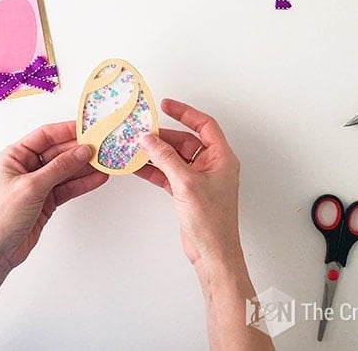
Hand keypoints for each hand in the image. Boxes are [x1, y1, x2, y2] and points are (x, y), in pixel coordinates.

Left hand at [0, 122, 108, 270]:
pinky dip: (82, 183)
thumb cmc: (1, 217)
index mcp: (15, 156)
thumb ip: (59, 167)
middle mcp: (26, 167)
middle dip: (80, 150)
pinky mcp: (47, 200)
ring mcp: (38, 184)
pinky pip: (68, 187)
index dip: (67, 130)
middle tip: (102, 147)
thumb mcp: (32, 187)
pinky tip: (97, 178)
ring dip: (85, 167)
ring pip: (66, 170)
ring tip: (105, 162)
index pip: (45, 136)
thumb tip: (81, 151)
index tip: (88, 128)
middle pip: (58, 152)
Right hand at [136, 99, 241, 266]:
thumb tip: (150, 140)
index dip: (185, 112)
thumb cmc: (211, 221)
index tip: (166, 105)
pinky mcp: (187, 192)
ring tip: (135, 147)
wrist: (212, 252)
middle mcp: (212, 166)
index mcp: (221, 158)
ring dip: (156, 153)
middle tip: (143, 132)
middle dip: (164, 136)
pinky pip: (168, 173)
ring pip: (175, 158)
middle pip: (186, 141)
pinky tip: (138, 166)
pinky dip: (154, 170)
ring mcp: (199, 179)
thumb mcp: (186, 183)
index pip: (204, 125)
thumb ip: (166, 158)